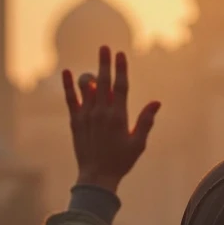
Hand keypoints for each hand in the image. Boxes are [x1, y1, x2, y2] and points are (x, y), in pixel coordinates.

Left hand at [62, 46, 160, 193]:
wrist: (97, 176)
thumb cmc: (121, 161)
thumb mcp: (138, 143)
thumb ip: (146, 121)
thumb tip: (157, 103)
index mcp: (118, 117)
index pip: (120, 87)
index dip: (121, 69)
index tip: (121, 54)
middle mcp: (101, 113)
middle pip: (103, 82)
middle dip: (105, 63)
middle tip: (105, 47)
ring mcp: (86, 116)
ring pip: (86, 88)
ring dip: (90, 75)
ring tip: (95, 69)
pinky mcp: (75, 122)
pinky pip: (70, 99)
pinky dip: (68, 85)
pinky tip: (66, 72)